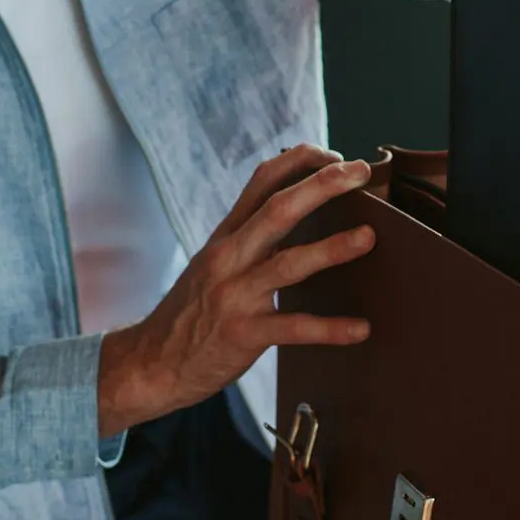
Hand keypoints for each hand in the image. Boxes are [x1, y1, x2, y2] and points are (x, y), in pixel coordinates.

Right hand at [99, 144, 374, 435]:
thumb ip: (250, 237)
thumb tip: (298, 210)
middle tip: (359, 172)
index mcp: (226, 236)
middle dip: (321, 187)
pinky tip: (361, 328)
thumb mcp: (214, 262)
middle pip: (278, 210)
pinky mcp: (242, 335)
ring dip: (331, 249)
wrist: (150, 363)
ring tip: (369, 237)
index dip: (299, 161)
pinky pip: (292, 328)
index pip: (261, 181)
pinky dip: (329, 329)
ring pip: (288, 264)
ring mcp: (234, 295)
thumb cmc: (192, 311)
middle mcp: (228, 258)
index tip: (334, 155)